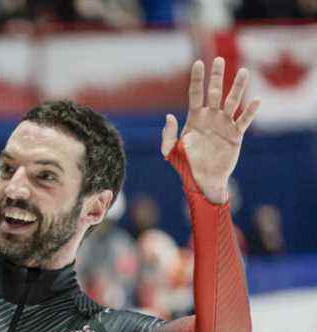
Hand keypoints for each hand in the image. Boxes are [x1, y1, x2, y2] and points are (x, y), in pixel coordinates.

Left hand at [161, 57, 259, 203]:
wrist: (202, 180)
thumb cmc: (185, 166)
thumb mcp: (170, 151)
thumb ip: (167, 135)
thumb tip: (169, 116)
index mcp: (194, 118)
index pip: (195, 93)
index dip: (196, 79)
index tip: (197, 63)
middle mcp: (210, 117)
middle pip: (215, 92)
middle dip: (217, 76)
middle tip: (219, 59)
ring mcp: (224, 124)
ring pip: (232, 101)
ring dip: (238, 87)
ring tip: (244, 71)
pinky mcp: (235, 135)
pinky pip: (244, 120)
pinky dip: (250, 111)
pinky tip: (256, 101)